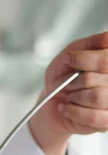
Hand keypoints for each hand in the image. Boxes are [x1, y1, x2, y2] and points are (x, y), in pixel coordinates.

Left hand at [29, 32, 107, 154]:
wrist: (53, 103)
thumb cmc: (63, 77)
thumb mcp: (70, 54)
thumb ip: (88, 45)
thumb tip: (107, 37)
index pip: (106, 59)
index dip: (85, 59)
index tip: (70, 59)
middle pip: (103, 77)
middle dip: (77, 80)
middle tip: (67, 83)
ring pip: (98, 97)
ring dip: (75, 97)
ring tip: (68, 96)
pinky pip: (94, 117)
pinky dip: (74, 112)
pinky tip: (66, 108)